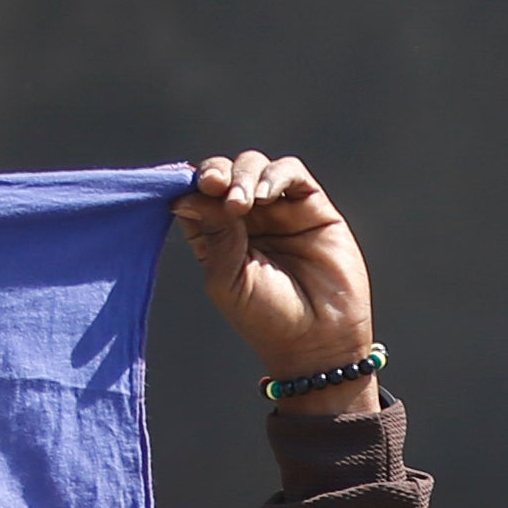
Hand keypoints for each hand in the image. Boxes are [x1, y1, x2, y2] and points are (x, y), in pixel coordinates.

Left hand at [179, 152, 376, 411]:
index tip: (188, 192)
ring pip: (255, 166)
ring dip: (243, 175)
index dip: (192, 185)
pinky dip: (275, 174)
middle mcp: (249, 219)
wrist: (318, 341)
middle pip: (225, 173)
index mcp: (219, 236)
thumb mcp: (227, 279)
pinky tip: (266, 193)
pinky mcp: (313, 207)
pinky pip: (292, 172)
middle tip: (215, 189)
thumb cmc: (267, 319)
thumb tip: (190, 194)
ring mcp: (281, 211)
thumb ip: (214, 233)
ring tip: (241, 204)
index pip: (198, 195)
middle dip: (216, 174)